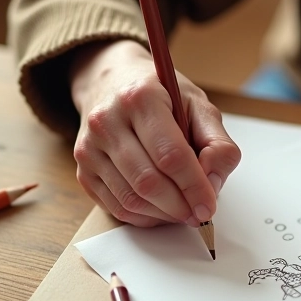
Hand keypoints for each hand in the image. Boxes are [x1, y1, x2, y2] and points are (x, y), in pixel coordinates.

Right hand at [69, 39, 240, 226]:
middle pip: (148, 182)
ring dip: (163, 215)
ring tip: (183, 210)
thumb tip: (213, 184)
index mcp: (140, 98)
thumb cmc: (161, 96)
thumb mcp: (198, 105)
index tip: (209, 206)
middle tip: (199, 213)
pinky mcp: (83, 170)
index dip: (194, 187)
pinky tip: (161, 209)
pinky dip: (145, 217)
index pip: (170, 155)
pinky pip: (116, 207)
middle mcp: (107, 121)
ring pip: (131, 200)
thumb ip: (217, 143)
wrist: (112, 84)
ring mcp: (89, 148)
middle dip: (180, 206)